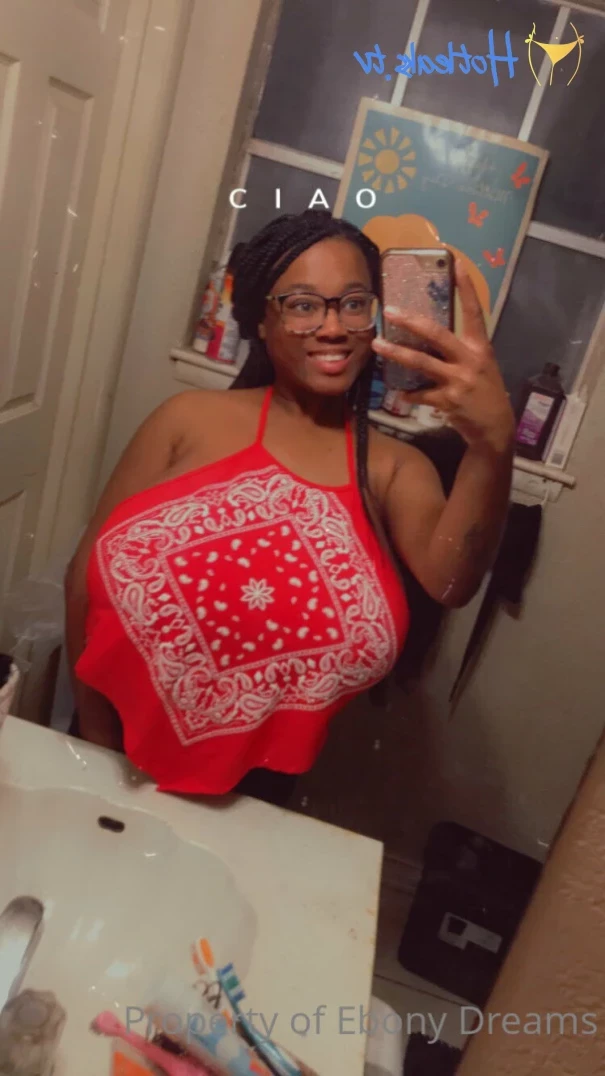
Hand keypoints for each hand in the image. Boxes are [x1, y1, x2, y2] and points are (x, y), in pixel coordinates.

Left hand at [372, 258, 515, 452]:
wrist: (495, 427)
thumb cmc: (485, 392)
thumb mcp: (480, 365)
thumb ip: (460, 350)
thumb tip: (429, 335)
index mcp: (480, 347)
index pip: (474, 311)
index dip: (465, 287)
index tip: (455, 263)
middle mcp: (470, 360)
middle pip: (437, 334)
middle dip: (411, 322)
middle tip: (390, 311)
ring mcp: (459, 381)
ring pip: (422, 363)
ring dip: (396, 354)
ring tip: (377, 346)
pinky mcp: (448, 401)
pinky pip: (420, 394)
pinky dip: (409, 393)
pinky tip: (400, 392)